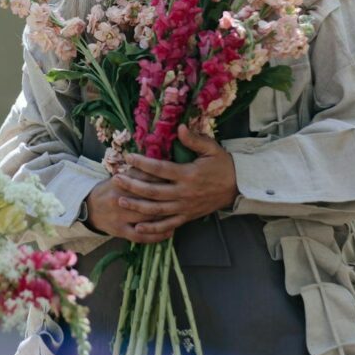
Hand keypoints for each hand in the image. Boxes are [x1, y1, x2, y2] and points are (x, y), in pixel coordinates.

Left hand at [94, 124, 238, 243]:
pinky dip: (153, 228)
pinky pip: (168, 224)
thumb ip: (194, 140)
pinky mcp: (187, 216)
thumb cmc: (223, 165)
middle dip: (132, 185)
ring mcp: (184, 207)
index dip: (143, 163)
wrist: (239, 187)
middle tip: (116, 179)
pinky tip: (138, 227)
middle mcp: (184, 192)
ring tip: (119, 200)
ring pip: (156, 209)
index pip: (160, 169)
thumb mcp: (212, 149)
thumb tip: (180, 127)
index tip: (128, 157)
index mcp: (188, 174)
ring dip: (137, 206)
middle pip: (153, 191)